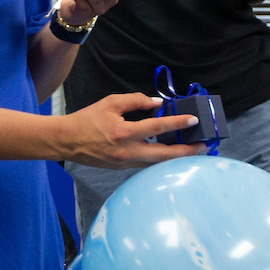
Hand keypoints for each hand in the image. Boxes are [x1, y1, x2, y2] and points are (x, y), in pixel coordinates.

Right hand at [62, 93, 206, 168]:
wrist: (67, 141)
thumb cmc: (87, 119)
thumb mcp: (110, 103)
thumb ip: (135, 101)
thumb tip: (156, 104)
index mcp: (123, 132)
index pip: (157, 127)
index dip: (177, 123)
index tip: (193, 120)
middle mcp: (127, 151)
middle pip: (164, 155)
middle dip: (186, 151)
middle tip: (203, 146)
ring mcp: (125, 162)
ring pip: (157, 163)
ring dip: (176, 157)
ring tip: (192, 151)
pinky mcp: (122, 167)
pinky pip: (146, 163)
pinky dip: (160, 158)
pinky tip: (170, 153)